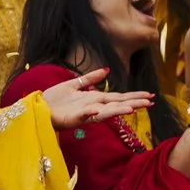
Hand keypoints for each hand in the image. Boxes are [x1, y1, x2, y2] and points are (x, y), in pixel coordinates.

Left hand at [39, 68, 156, 129]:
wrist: (37, 108)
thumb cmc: (54, 99)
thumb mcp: (74, 84)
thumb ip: (90, 78)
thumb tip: (107, 70)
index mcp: (95, 98)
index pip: (119, 97)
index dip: (135, 96)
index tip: (150, 96)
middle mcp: (93, 106)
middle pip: (117, 104)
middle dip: (134, 103)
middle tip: (151, 102)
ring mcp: (84, 113)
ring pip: (105, 112)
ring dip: (118, 110)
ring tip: (133, 108)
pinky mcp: (72, 118)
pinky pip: (82, 115)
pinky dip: (90, 113)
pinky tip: (97, 110)